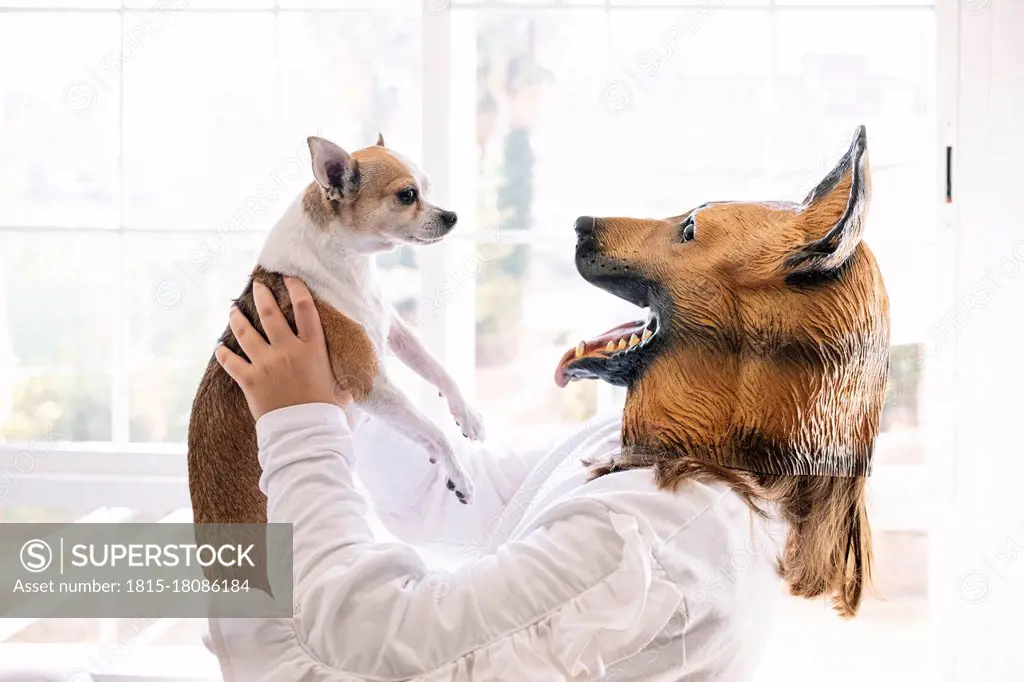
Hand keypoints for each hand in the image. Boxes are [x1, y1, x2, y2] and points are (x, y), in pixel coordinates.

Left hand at [215, 277, 351, 420]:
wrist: (306, 432)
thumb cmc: (327, 411)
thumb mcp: (340, 386)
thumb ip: (340, 376)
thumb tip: (354, 384)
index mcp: (313, 348)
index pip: (305, 308)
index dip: (296, 288)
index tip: (289, 278)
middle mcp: (288, 350)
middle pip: (269, 313)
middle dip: (261, 295)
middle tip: (256, 285)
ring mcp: (266, 364)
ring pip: (245, 332)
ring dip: (237, 318)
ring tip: (233, 309)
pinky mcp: (249, 380)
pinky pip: (230, 361)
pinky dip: (223, 353)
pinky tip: (219, 347)